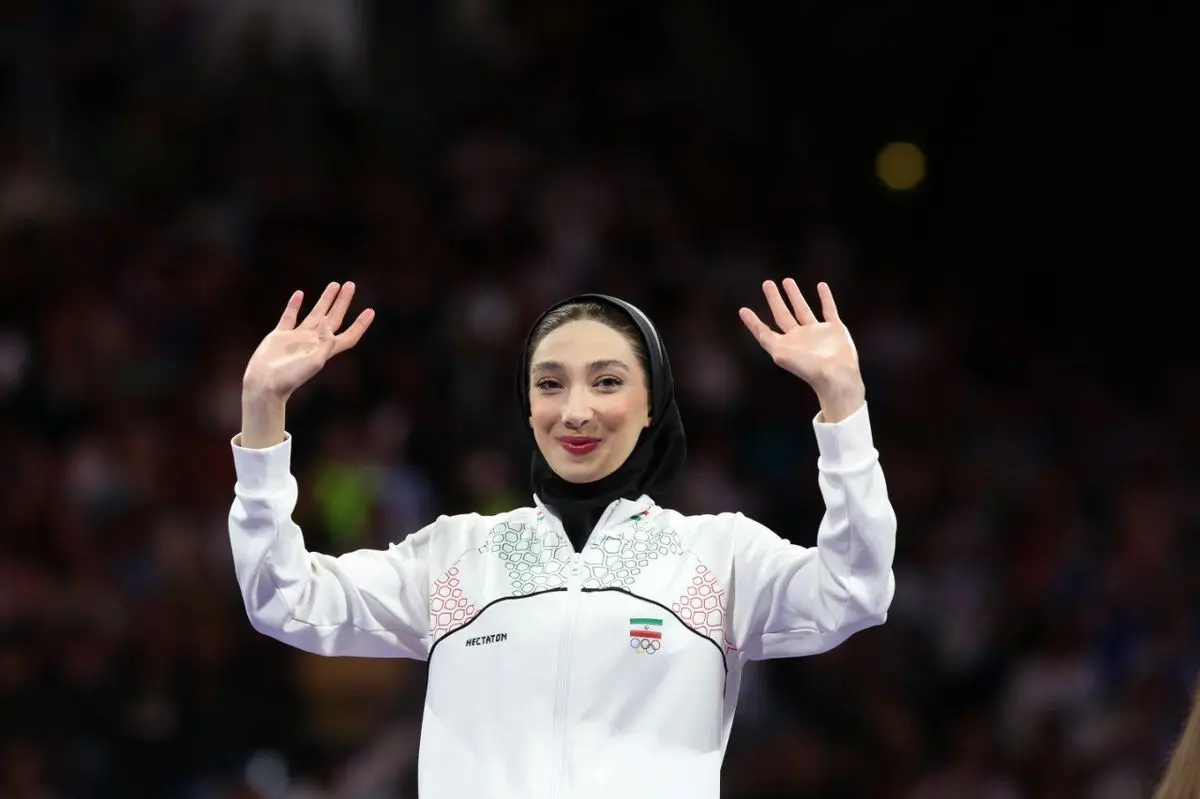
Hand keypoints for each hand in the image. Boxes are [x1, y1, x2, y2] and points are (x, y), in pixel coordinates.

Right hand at [243, 282, 374, 399]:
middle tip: (350, 285)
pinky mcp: (280, 336)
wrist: (265, 383)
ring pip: (315, 313)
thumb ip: (325, 341)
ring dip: (325, 299)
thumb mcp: (315, 361)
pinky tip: (300, 294)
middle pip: (334, 318)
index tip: (371, 310)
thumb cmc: (291, 377)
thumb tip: (327, 320)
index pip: (349, 335)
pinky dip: (294, 305)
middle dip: (342, 302)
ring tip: (334, 284)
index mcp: (325, 350)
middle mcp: (314, 342)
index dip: (360, 324)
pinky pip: (289, 316)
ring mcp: (297, 338)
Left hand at [739, 279, 864, 420]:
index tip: (743, 310)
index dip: (753, 322)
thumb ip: (767, 340)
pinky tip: (821, 285)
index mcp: (785, 345)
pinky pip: (829, 309)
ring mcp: (817, 333)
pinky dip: (826, 298)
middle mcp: (799, 338)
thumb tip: (758, 328)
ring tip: (787, 280)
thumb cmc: (807, 368)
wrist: (836, 375)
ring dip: (795, 295)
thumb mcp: (781, 354)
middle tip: (767, 283)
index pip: (765, 331)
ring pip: (803, 309)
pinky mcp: (834, 329)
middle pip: (783, 314)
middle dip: (774, 299)